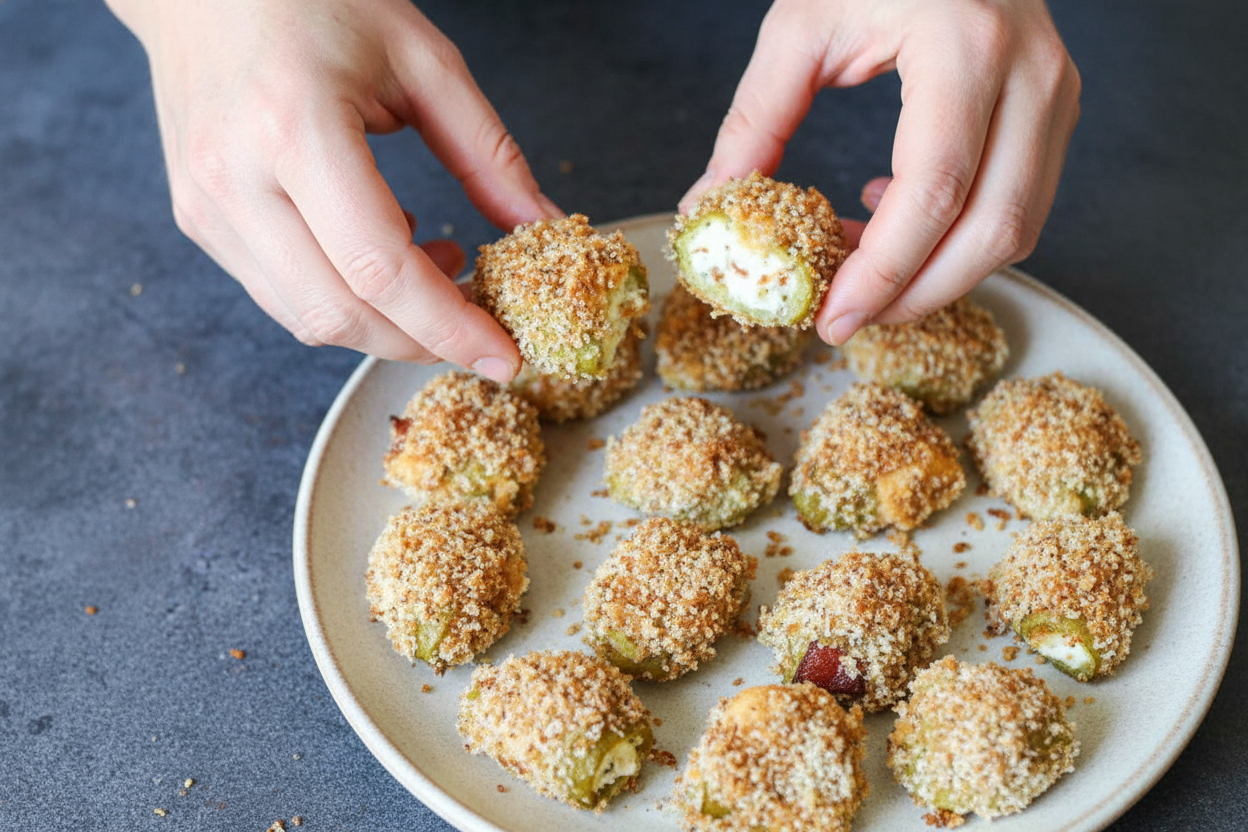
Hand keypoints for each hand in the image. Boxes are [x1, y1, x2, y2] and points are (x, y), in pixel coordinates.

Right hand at [107, 0, 561, 380]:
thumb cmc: (312, 0)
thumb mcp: (422, 59)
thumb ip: (487, 151)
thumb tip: (541, 224)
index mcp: (294, 127)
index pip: (379, 269)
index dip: (449, 326)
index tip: (504, 356)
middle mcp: (237, 179)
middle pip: (339, 315)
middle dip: (422, 340)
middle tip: (479, 324)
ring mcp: (207, 208)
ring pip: (306, 319)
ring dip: (385, 325)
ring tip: (436, 269)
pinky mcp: (200, 222)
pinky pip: (280, 294)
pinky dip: (345, 299)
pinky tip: (382, 255)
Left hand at [681, 0, 1079, 343]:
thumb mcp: (801, 25)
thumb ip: (756, 118)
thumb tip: (711, 204)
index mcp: (966, 46)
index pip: (935, 190)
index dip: (884, 271)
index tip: (833, 316)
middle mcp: (1031, 75)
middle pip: (992, 229)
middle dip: (916, 294)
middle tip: (846, 318)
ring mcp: (1055, 95)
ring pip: (1017, 229)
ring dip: (937, 272)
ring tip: (860, 268)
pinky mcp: (1054, 111)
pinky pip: (1020, 204)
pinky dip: (957, 237)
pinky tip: (894, 214)